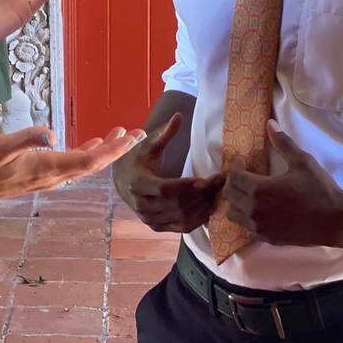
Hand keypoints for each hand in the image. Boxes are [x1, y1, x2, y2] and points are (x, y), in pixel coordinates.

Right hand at [0, 125, 144, 218]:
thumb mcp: (0, 147)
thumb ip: (25, 139)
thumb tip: (51, 134)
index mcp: (48, 168)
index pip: (89, 160)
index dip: (113, 150)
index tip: (132, 137)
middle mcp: (53, 176)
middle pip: (94, 164)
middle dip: (118, 150)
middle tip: (139, 133)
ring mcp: (48, 177)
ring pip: (86, 164)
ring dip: (106, 150)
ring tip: (123, 135)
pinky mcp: (41, 173)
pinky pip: (74, 164)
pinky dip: (89, 152)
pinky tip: (93, 142)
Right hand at [113, 114, 223, 232]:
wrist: (123, 179)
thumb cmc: (139, 158)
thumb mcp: (149, 144)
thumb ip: (165, 132)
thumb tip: (178, 115)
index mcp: (137, 183)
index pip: (166, 189)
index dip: (187, 186)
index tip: (206, 179)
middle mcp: (141, 205)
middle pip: (177, 205)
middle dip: (201, 194)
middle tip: (219, 183)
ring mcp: (148, 219)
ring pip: (182, 218)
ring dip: (203, 206)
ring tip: (217, 192)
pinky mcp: (156, 226)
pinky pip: (182, 227)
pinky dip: (198, 219)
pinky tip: (209, 206)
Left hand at [221, 120, 342, 247]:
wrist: (337, 221)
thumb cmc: (320, 189)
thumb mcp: (302, 161)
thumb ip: (283, 142)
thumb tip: (270, 123)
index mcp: (260, 190)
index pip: (233, 177)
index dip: (235, 166)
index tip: (242, 161)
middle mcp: (255, 210)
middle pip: (229, 195)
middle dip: (232, 183)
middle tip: (243, 175)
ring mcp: (261, 227)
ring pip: (233, 214)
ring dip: (236, 202)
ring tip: (248, 193)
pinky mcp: (268, 239)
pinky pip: (247, 228)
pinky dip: (247, 218)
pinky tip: (259, 210)